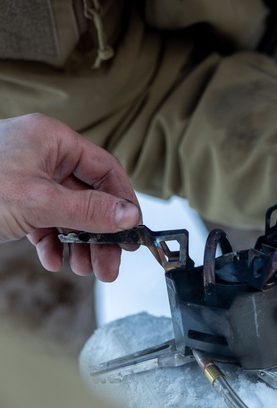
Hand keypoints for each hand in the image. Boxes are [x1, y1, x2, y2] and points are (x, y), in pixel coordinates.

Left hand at [0, 114, 140, 281]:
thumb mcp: (38, 202)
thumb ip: (89, 210)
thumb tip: (129, 215)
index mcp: (52, 139)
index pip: (106, 169)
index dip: (124, 202)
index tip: (132, 232)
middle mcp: (42, 154)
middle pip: (89, 196)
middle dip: (100, 234)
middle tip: (111, 262)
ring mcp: (26, 176)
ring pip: (68, 212)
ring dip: (79, 243)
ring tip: (84, 268)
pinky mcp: (12, 198)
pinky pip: (45, 220)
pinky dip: (53, 241)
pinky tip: (54, 258)